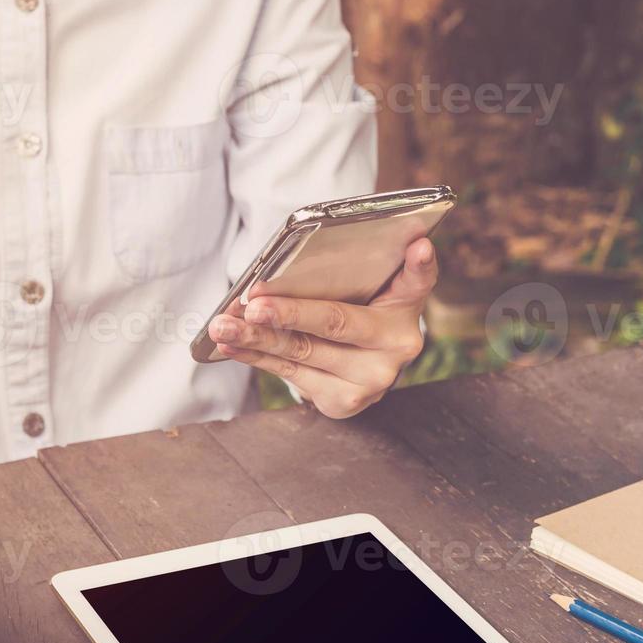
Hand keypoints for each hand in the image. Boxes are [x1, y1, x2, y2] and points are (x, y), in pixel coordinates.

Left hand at [208, 238, 436, 418]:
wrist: (367, 365)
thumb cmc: (363, 310)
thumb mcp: (378, 286)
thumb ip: (380, 264)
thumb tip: (404, 240)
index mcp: (407, 309)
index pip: (418, 281)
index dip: (418, 265)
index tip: (419, 245)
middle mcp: (396, 349)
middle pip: (336, 323)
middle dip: (289, 313)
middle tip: (253, 304)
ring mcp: (370, 381)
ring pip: (303, 352)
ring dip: (255, 338)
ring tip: (223, 325)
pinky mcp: (343, 402)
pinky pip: (290, 374)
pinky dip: (255, 357)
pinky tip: (231, 344)